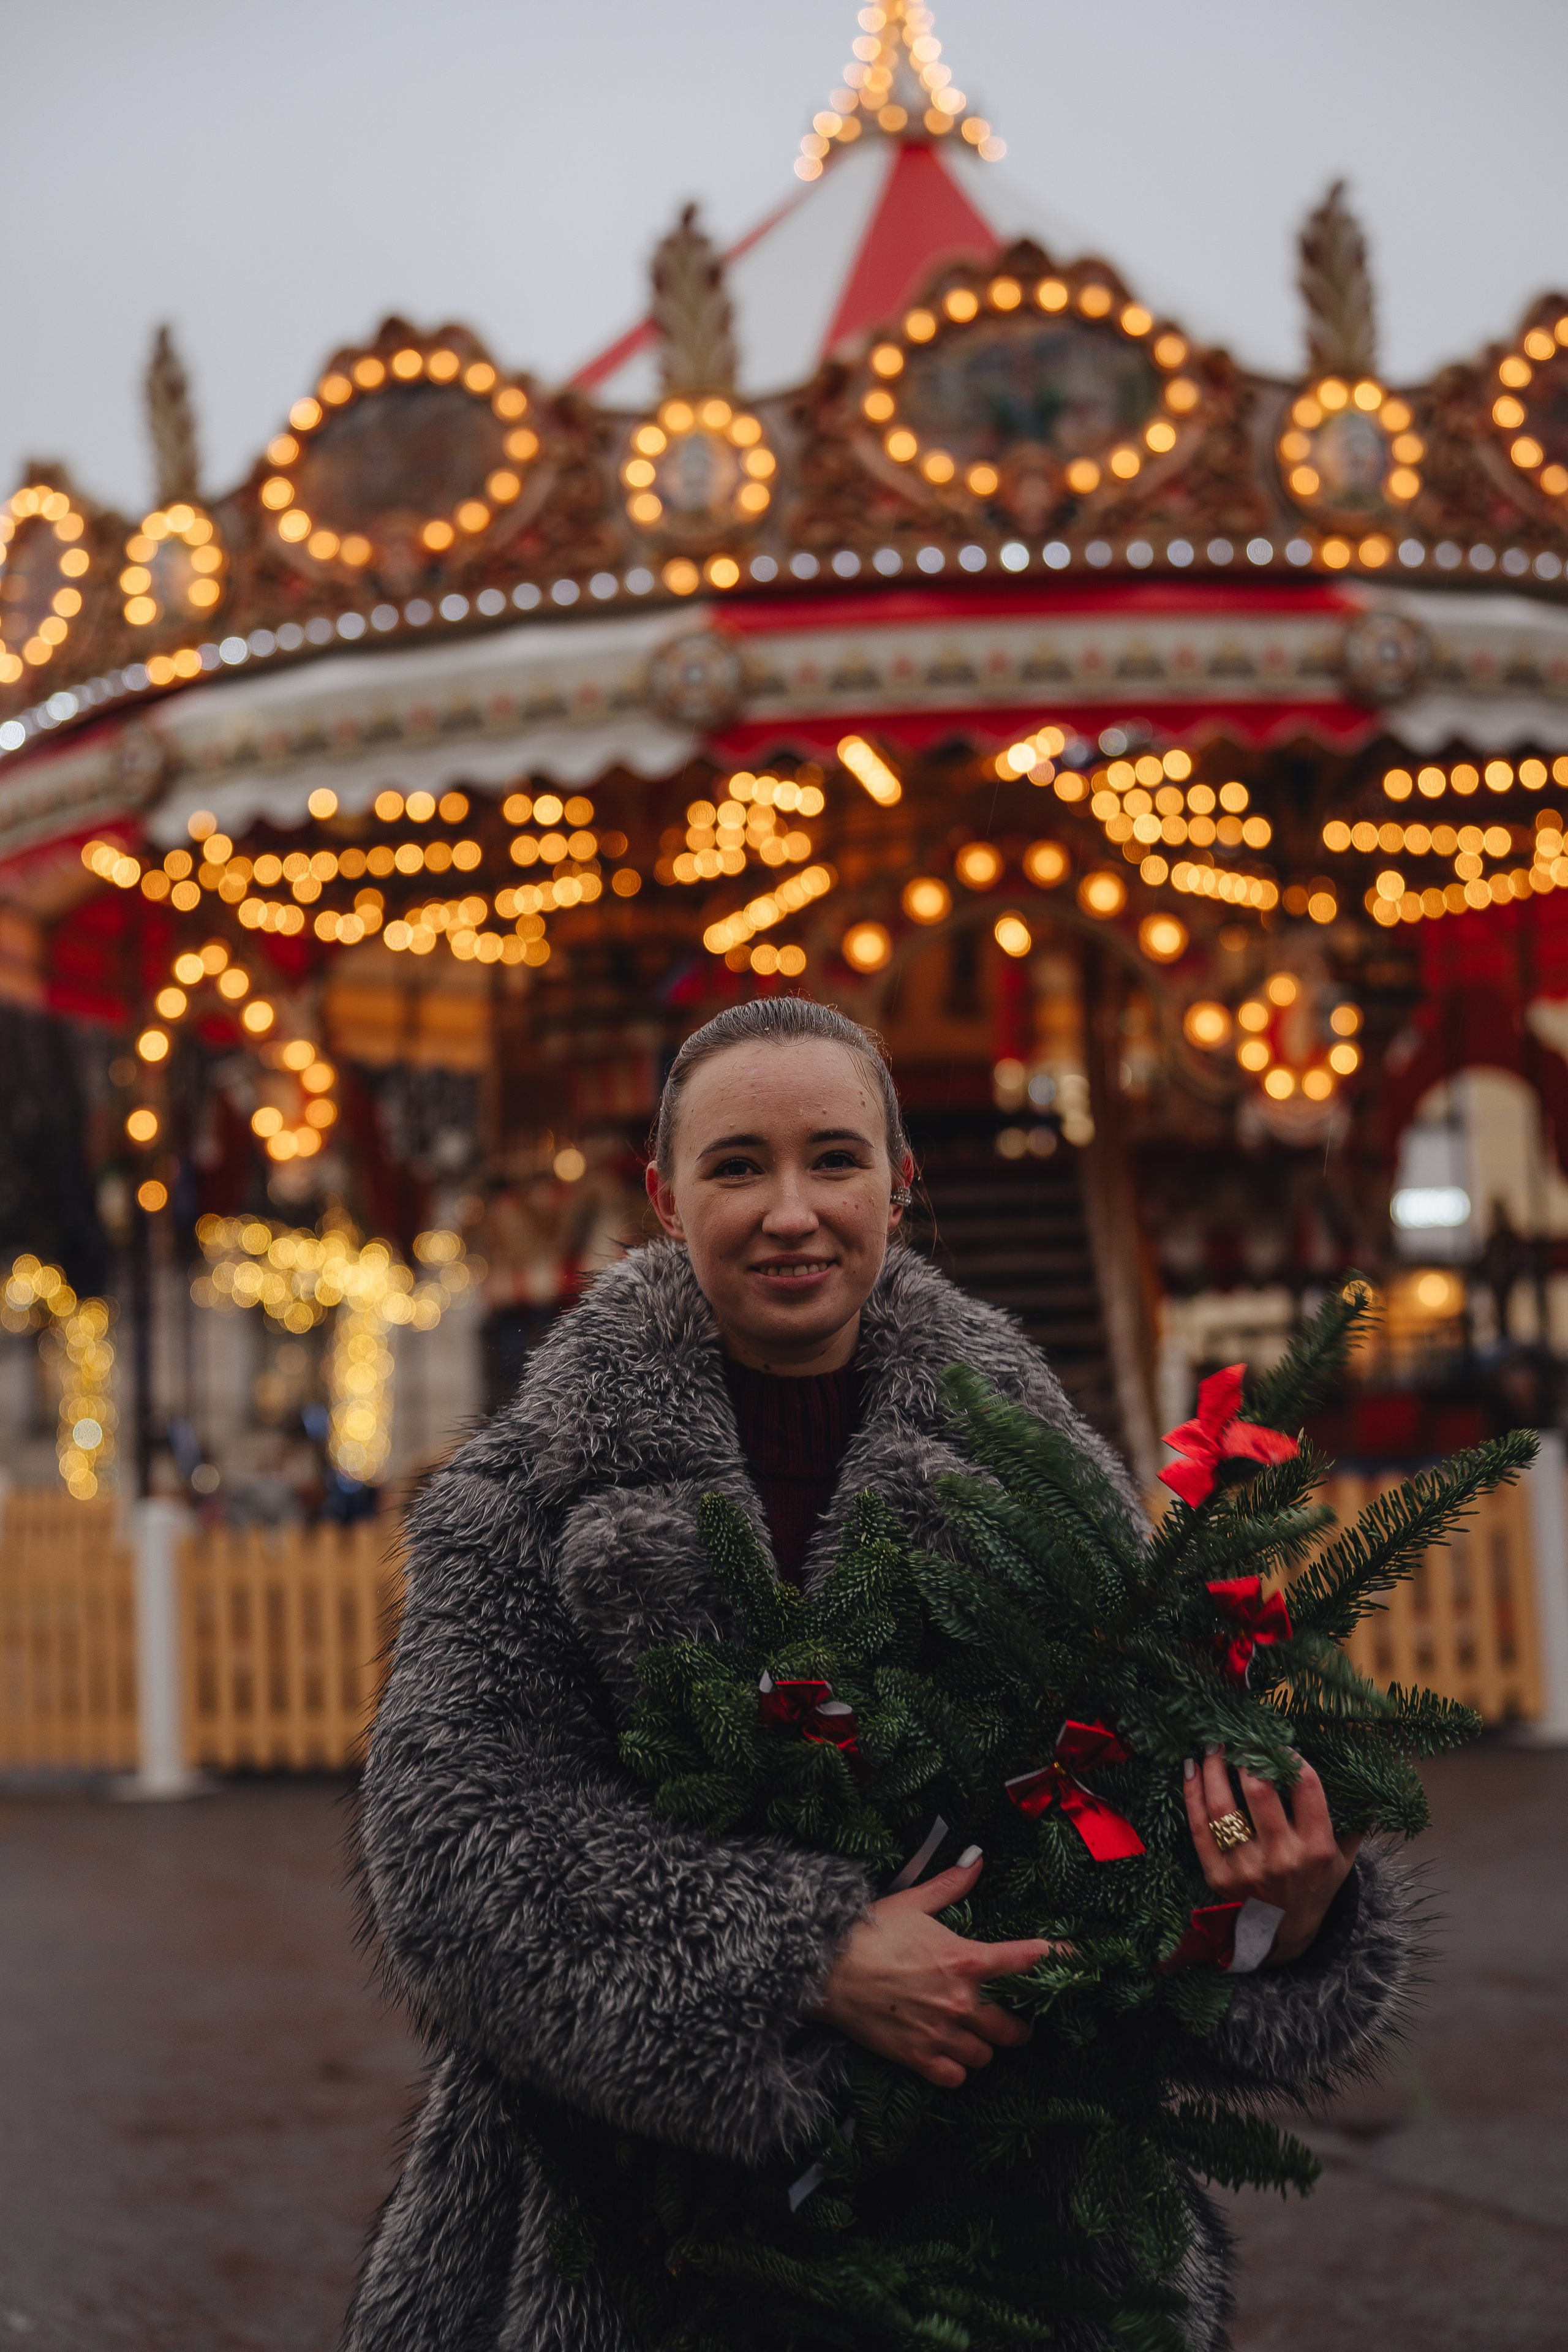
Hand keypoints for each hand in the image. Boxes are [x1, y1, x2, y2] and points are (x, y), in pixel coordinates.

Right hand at [813, 1852, 1066, 2088]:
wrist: (824, 1969)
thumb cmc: (867, 1932)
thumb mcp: (913, 1902)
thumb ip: (951, 1885)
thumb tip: (976, 1861)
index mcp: (965, 1960)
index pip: (1026, 1960)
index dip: (1056, 1958)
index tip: (1075, 1959)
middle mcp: (960, 2001)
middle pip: (1013, 2028)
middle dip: (1018, 2024)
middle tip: (1012, 2018)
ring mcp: (941, 2033)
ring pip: (985, 2056)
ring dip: (983, 2047)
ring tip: (973, 2036)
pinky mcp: (918, 2057)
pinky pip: (955, 2076)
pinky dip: (956, 2069)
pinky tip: (948, 2056)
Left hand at [1184, 1746, 1360, 1964]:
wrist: (1284, 1937)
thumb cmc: (1315, 1887)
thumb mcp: (1343, 1860)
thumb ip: (1352, 1822)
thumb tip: (1361, 1780)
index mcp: (1316, 1848)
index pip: (1306, 1788)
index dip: (1290, 1758)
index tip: (1279, 1745)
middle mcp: (1282, 1857)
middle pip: (1259, 1791)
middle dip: (1247, 1756)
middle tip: (1240, 1738)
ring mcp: (1247, 1868)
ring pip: (1222, 1806)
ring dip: (1214, 1768)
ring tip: (1214, 1746)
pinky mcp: (1217, 1876)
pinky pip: (1199, 1827)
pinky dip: (1192, 1794)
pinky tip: (1191, 1769)